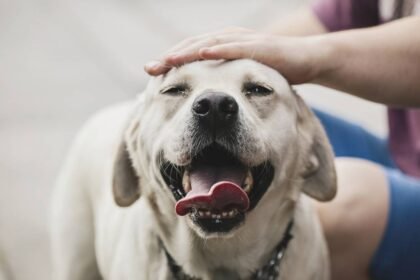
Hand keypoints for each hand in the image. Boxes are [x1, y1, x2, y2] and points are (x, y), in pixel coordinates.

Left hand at [144, 27, 322, 83]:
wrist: (306, 60)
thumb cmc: (273, 70)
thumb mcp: (243, 76)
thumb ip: (225, 80)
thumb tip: (205, 95)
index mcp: (222, 46)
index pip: (190, 52)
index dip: (171, 61)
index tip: (151, 73)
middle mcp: (229, 39)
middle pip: (193, 46)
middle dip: (171, 57)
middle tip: (149, 68)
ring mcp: (243, 41)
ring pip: (209, 43)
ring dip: (187, 51)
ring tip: (167, 61)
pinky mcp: (260, 46)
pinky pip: (236, 47)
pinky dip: (218, 49)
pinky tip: (203, 53)